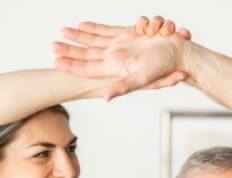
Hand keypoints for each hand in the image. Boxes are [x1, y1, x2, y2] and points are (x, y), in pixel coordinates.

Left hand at [53, 18, 190, 100]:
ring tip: (63, 31)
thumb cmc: (164, 67)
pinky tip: (82, 25)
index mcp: (114, 67)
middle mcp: (115, 57)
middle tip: (51, 45)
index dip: (70, 64)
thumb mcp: (143, 79)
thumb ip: (123, 87)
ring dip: (78, 36)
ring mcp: (120, 45)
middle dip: (68, 48)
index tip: (54, 60)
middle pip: (86, 52)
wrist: (180, 54)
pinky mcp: (127, 34)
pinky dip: (94, 28)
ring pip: (93, 40)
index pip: (86, 66)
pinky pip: (106, 30)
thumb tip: (106, 98)